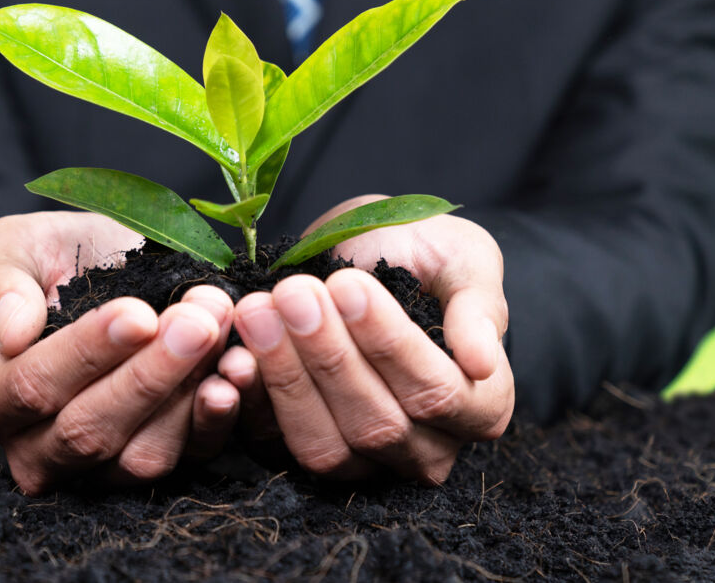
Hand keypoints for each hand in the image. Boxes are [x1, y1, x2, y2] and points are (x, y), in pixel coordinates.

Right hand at [0, 212, 241, 493]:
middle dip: (150, 372)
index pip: (34, 386)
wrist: (100, 272)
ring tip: (219, 327)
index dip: (88, 352)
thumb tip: (11, 331)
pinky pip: (190, 456)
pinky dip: (219, 415)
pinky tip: (238, 369)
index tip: (137, 313)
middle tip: (198, 319)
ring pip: (143, 453)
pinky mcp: (155, 460)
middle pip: (91, 428)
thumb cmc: (46, 263)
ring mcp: (98, 466)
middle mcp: (36, 449)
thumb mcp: (8, 249)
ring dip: (189, 389)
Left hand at [220, 196, 512, 484]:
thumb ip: (479, 305)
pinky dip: (249, 403)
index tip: (347, 285)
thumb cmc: (423, 254)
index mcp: (480, 403)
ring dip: (285, 378)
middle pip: (377, 424)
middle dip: (328, 355)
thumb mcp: (462, 257)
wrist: (365, 254)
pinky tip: (233, 356)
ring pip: (325, 446)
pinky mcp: (305, 452)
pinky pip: (274, 447)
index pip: (437, 393)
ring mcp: (365, 461)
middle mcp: (427, 448)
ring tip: (259, 313)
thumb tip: (482, 360)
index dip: (389, 344)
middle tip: (293, 294)